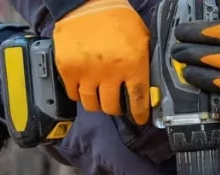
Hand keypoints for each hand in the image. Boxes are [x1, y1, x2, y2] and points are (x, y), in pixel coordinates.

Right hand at [53, 0, 151, 124]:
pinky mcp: (68, 69)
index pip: (138, 100)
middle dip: (116, 108)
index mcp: (133, 63)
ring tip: (99, 94)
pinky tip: (84, 85)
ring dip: (97, 103)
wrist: (86, 3)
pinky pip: (73, 94)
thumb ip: (144, 63)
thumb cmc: (117, 19)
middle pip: (112, 107)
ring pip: (92, 104)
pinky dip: (78, 93)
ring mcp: (87, 72)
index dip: (139, 114)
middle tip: (116, 103)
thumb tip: (151, 88)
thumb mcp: (141, 38)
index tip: (139, 118)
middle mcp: (110, 72)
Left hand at [169, 0, 219, 121]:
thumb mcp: (213, 11)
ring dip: (209, 80)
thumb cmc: (216, 28)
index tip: (179, 31)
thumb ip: (203, 6)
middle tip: (176, 52)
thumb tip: (191, 2)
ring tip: (186, 73)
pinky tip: (217, 108)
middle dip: (199, 56)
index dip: (203, 32)